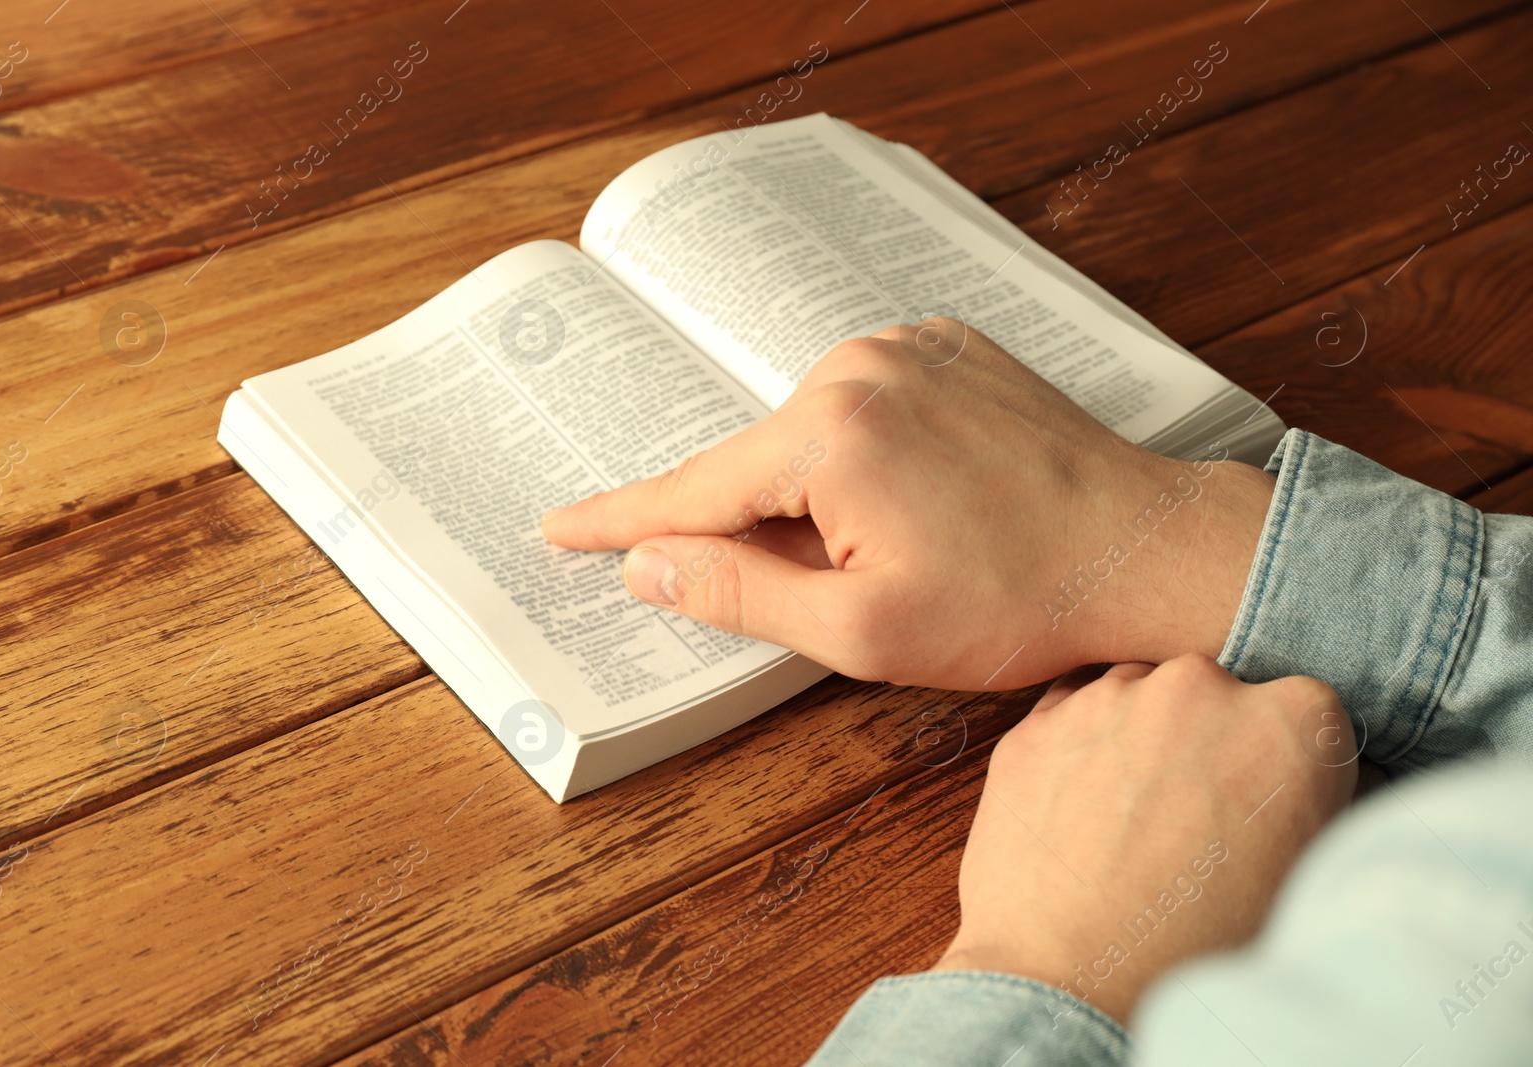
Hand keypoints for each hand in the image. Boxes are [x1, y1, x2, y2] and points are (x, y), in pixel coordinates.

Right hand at [541, 322, 1275, 689]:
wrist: (1151, 548)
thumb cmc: (1017, 601)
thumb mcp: (862, 631)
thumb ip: (738, 593)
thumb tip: (646, 564)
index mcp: (829, 437)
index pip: (692, 490)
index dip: (621, 521)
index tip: (558, 525)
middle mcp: (857, 366)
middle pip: (755, 463)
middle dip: (763, 528)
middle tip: (840, 588)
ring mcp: (906, 346)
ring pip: (809, 434)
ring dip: (821, 493)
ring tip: (910, 547)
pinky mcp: (945, 345)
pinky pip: (864, 402)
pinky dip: (863, 452)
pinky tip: (928, 499)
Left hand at [934, 655, 1357, 1022]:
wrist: (1076, 983)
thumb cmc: (1202, 947)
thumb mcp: (1304, 873)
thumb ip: (1320, 798)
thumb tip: (1332, 774)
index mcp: (1293, 720)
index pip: (1303, 712)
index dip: (1284, 759)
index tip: (1266, 799)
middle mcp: (1199, 686)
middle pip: (1213, 692)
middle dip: (1205, 738)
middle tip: (1191, 815)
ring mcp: (1110, 697)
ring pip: (1136, 695)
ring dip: (1138, 735)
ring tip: (1130, 822)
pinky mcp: (1037, 722)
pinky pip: (1069, 715)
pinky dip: (1077, 748)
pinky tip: (1081, 812)